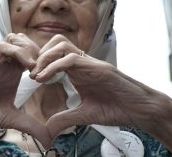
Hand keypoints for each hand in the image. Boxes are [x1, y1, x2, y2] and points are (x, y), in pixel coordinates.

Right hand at [0, 33, 51, 145]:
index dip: (45, 60)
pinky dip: (19, 52)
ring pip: (15, 39)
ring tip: (35, 67)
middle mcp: (6, 65)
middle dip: (40, 51)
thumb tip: (50, 140)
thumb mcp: (12, 119)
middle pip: (26, 41)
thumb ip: (31, 126)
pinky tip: (27, 67)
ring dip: (30, 49)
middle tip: (45, 68)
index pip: (32, 54)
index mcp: (13, 73)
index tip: (53, 75)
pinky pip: (4, 47)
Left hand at [29, 35, 171, 137]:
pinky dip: (54, 66)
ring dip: (45, 58)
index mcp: (79, 70)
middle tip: (31, 73)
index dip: (40, 61)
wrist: (142, 111)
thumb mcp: (84, 115)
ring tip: (36, 75)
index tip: (30, 76)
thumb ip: (65, 118)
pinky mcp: (100, 68)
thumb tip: (46, 129)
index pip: (55, 54)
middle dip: (40, 55)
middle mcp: (84, 62)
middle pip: (56, 42)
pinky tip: (44, 78)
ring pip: (62, 45)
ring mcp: (92, 63)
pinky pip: (72, 59)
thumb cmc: (117, 109)